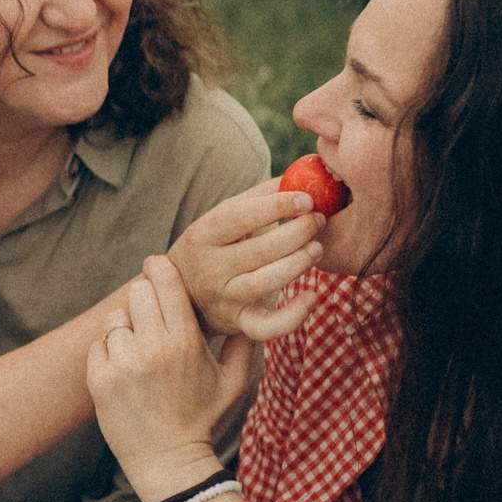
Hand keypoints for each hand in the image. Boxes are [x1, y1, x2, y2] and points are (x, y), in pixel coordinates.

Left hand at [87, 256, 259, 501]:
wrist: (169, 461)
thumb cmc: (203, 419)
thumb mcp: (233, 381)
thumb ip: (242, 341)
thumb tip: (257, 304)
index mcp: (187, 343)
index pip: (166, 283)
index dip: (160, 269)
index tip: (158, 266)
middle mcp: (154, 348)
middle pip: (137, 292)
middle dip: (145, 300)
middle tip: (152, 316)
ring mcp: (124, 364)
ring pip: (115, 319)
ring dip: (125, 329)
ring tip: (140, 352)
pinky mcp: (100, 379)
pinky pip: (98, 345)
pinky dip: (108, 353)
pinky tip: (125, 372)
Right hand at [166, 179, 323, 340]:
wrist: (182, 294)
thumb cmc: (216, 247)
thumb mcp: (223, 219)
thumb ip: (260, 197)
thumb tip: (302, 174)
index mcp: (203, 234)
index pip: (238, 218)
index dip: (275, 207)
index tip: (307, 198)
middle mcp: (210, 268)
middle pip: (257, 250)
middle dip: (296, 232)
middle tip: (319, 221)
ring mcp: (224, 298)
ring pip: (263, 284)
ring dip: (297, 264)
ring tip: (317, 248)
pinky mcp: (239, 323)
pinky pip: (266, 327)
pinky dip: (292, 316)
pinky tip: (311, 297)